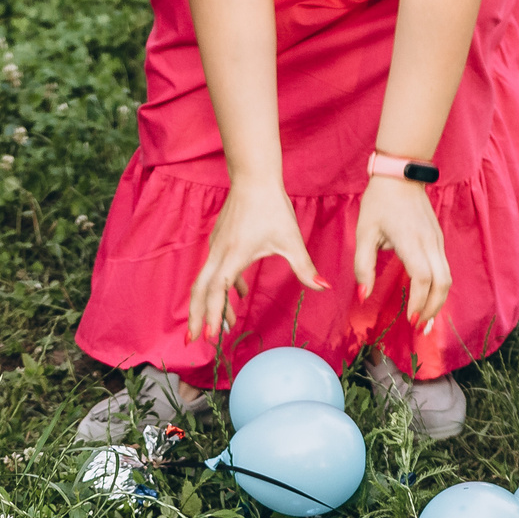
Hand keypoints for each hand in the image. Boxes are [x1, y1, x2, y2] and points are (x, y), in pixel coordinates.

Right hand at [187, 178, 324, 342]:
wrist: (254, 177)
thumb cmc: (271, 207)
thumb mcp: (291, 240)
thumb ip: (304, 268)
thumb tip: (323, 287)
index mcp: (233, 256)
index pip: (216, 292)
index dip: (212, 314)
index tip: (209, 336)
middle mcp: (219, 254)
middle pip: (199, 291)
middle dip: (196, 317)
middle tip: (195, 341)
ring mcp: (216, 247)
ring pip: (205, 282)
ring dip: (210, 305)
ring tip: (222, 325)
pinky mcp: (219, 242)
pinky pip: (214, 270)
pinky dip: (221, 287)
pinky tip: (240, 293)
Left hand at [353, 175, 451, 330]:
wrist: (401, 174)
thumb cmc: (379, 202)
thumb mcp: (364, 233)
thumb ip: (363, 266)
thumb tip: (363, 296)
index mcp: (411, 241)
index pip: (422, 278)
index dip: (418, 302)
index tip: (409, 319)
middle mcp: (430, 243)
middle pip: (442, 283)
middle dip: (433, 308)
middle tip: (419, 327)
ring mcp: (437, 241)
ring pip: (447, 277)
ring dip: (438, 301)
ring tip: (424, 319)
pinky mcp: (439, 240)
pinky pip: (444, 269)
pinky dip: (438, 288)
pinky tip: (427, 299)